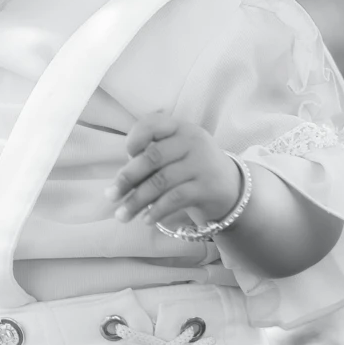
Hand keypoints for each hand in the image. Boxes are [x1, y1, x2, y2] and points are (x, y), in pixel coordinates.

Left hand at [107, 112, 241, 231]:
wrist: (232, 188)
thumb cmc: (192, 168)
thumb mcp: (176, 153)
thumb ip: (152, 158)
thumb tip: (120, 182)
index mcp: (180, 128)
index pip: (152, 124)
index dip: (134, 138)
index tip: (126, 156)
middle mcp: (192, 141)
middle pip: (152, 158)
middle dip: (127, 179)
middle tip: (111, 196)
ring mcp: (202, 164)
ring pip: (160, 182)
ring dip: (137, 201)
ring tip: (122, 215)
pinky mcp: (208, 187)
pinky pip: (174, 199)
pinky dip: (157, 210)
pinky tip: (146, 220)